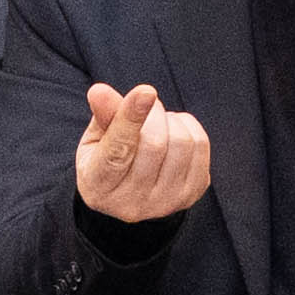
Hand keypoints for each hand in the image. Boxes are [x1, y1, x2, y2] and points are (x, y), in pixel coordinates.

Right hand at [70, 79, 209, 224]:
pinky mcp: (191, 194)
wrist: (129, 196)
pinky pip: (200, 146)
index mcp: (99, 187)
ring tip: (156, 122)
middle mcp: (132, 203)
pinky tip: (172, 130)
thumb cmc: (106, 160)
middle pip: (154, 144)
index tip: (146, 91)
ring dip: (170, 120)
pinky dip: (187, 126)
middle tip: (146, 102)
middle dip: (153, 112)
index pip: (117, 151)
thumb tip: (99, 91)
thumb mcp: (95, 140)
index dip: (131, 119)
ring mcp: (165, 202)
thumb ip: (102, 116)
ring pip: (181, 143)